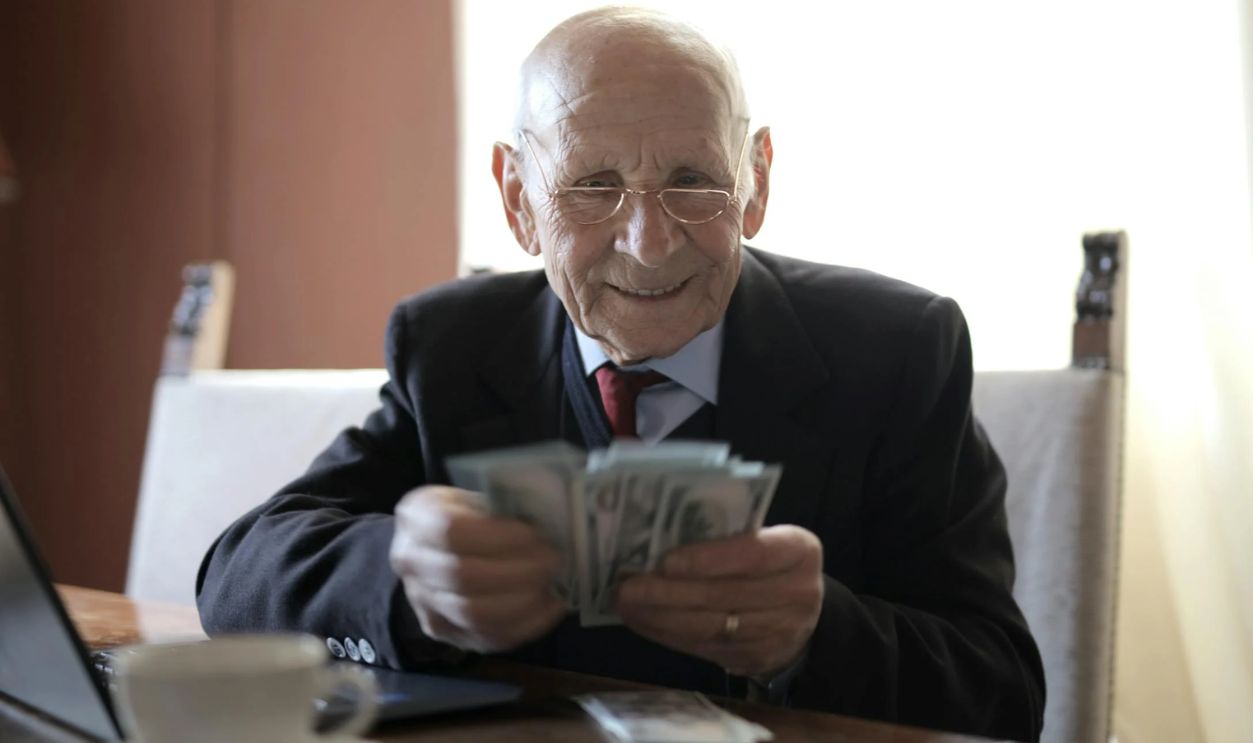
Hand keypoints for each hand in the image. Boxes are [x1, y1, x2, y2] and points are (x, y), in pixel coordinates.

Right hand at [389, 485, 566, 652]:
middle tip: (554, 561)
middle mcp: (411, 561)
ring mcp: (423, 602)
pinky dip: (525, 626)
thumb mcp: (479, 496)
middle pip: (464, 577)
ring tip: (553, 585)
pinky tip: (549, 608)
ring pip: (474, 614)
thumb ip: (505, 509)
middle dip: (519, 571)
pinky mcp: (444, 631)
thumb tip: (551, 523)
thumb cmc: (468, 515)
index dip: (498, 537)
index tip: (535, 535)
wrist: (435, 548)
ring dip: (523, 602)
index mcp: (418, 517)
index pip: (452, 531)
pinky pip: (485, 638)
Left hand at [614, 525, 823, 677]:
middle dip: (668, 592)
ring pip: (709, 627)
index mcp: (799, 551)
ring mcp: (779, 633)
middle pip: (723, 595)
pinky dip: (668, 635)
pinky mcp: (756, 660)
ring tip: (625, 604)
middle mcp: (797, 594)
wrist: (803, 614)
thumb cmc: (769, 562)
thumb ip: (726, 535)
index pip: (753, 554)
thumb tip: (660, 536)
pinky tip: (643, 621)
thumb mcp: (764, 537)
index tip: (666, 562)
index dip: (708, 559)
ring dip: (659, 617)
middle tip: (626, 587)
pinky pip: (704, 648)